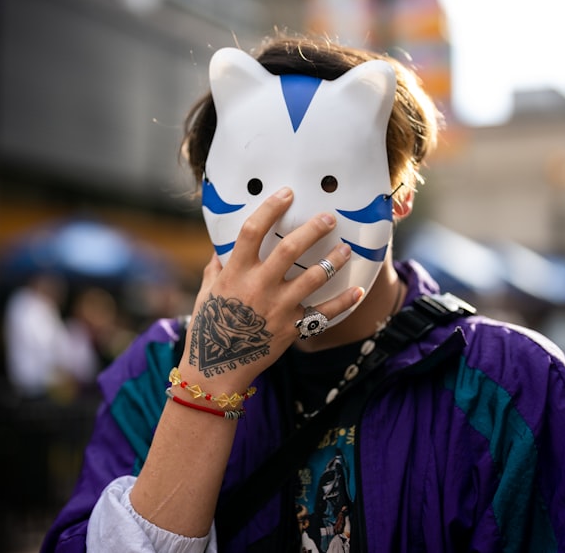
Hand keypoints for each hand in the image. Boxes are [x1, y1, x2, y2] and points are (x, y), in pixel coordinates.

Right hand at [182, 187, 360, 393]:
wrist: (216, 370)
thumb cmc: (208, 328)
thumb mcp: (206, 293)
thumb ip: (216, 268)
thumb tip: (221, 249)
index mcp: (235, 272)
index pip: (252, 231)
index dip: (271, 208)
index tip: (287, 193)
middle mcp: (258, 285)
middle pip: (289, 248)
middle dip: (312, 229)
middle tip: (329, 217)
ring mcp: (277, 307)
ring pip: (313, 277)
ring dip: (333, 261)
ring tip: (346, 249)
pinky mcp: (291, 328)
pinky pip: (324, 313)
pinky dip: (344, 303)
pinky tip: (358, 291)